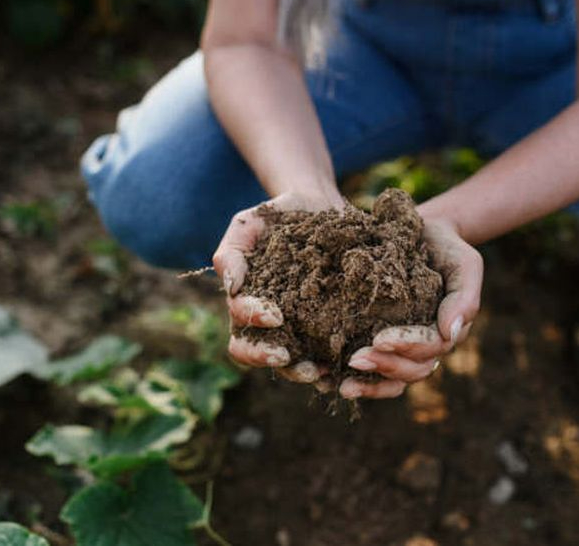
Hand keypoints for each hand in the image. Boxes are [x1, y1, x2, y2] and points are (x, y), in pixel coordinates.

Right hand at [212, 189, 345, 385]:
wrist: (320, 205)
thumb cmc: (278, 216)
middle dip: (269, 359)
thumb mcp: (249, 224)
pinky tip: (346, 365)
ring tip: (321, 371)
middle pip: (258, 355)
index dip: (253, 325)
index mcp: (247, 305)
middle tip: (287, 357)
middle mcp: (270, 324)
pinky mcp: (330, 326)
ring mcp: (300, 328)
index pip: (240, 327)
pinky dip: (335, 366)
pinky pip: (328, 354)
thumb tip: (231, 288)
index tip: (274, 315)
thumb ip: (232, 253)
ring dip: (302, 371)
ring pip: (292, 364)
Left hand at [338, 215, 482, 399]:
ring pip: (392, 379)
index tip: (379, 339)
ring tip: (341, 385)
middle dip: (384, 367)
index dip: (406, 347)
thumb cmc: (446, 248)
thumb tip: (450, 333)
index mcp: (445, 331)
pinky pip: (371, 371)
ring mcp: (402, 347)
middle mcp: (424, 346)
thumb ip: (464, 297)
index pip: (430, 348)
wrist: (423, 233)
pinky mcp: (377, 340)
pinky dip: (353, 379)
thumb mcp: (464, 264)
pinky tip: (325, 381)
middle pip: (410, 370)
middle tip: (355, 359)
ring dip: (368, 384)